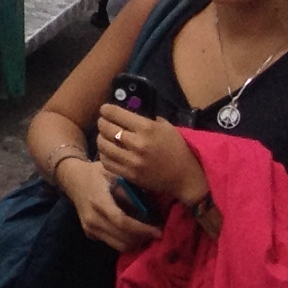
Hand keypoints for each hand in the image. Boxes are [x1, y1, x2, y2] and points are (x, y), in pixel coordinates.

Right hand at [61, 157, 163, 253]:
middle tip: (156, 231)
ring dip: (136, 242)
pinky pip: (112, 244)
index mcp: (98, 201)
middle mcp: (92, 219)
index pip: (122, 222)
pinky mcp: (90, 234)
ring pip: (119, 246)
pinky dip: (125, 241)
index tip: (158, 231)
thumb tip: (149, 210)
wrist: (73, 179)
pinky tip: (132, 231)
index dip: (142, 229)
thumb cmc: (97, 173)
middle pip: (123, 239)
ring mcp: (90, 228)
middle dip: (143, 238)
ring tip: (146, 233)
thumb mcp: (114, 174)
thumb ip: (129, 191)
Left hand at [94, 105, 210, 210]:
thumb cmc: (178, 149)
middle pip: (106, 128)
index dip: (106, 110)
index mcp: (147, 128)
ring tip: (104, 137)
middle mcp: (137, 143)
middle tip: (103, 123)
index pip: (115, 114)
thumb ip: (148, 119)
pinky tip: (108, 152)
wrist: (186, 177)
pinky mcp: (130, 175)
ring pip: (103, 145)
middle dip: (102, 123)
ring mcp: (132, 161)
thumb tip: (129, 114)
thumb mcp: (167, 127)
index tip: (105, 110)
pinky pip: (107, 162)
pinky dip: (104, 155)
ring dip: (101, 138)